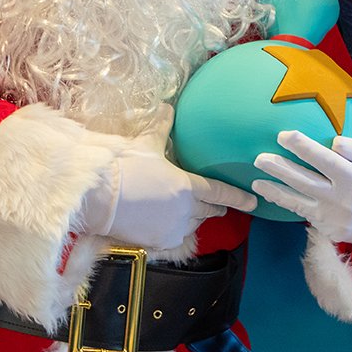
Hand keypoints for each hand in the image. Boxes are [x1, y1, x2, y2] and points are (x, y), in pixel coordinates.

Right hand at [84, 106, 255, 249]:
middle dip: (216, 207)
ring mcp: (173, 229)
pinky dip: (175, 230)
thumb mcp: (145, 145)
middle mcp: (186, 211)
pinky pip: (175, 237)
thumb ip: (161, 128)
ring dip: (194, 218)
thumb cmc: (124, 169)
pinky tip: (167, 223)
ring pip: (193, 225)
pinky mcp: (159, 242)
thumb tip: (167, 108)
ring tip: (188, 212)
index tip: (253, 202)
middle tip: (219, 205)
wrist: (98, 198)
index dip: (238, 197)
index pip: (220, 192)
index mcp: (187, 186)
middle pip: (210, 211)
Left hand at [252, 132, 351, 248]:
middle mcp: (342, 202)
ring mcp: (333, 219)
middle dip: (279, 169)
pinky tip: (271, 194)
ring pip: (298, 202)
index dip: (302, 147)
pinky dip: (287, 204)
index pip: (324, 160)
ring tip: (256, 181)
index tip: (283, 135)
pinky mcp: (328, 231)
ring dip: (275, 190)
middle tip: (259, 158)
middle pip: (304, 182)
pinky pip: (304, 214)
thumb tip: (333, 142)